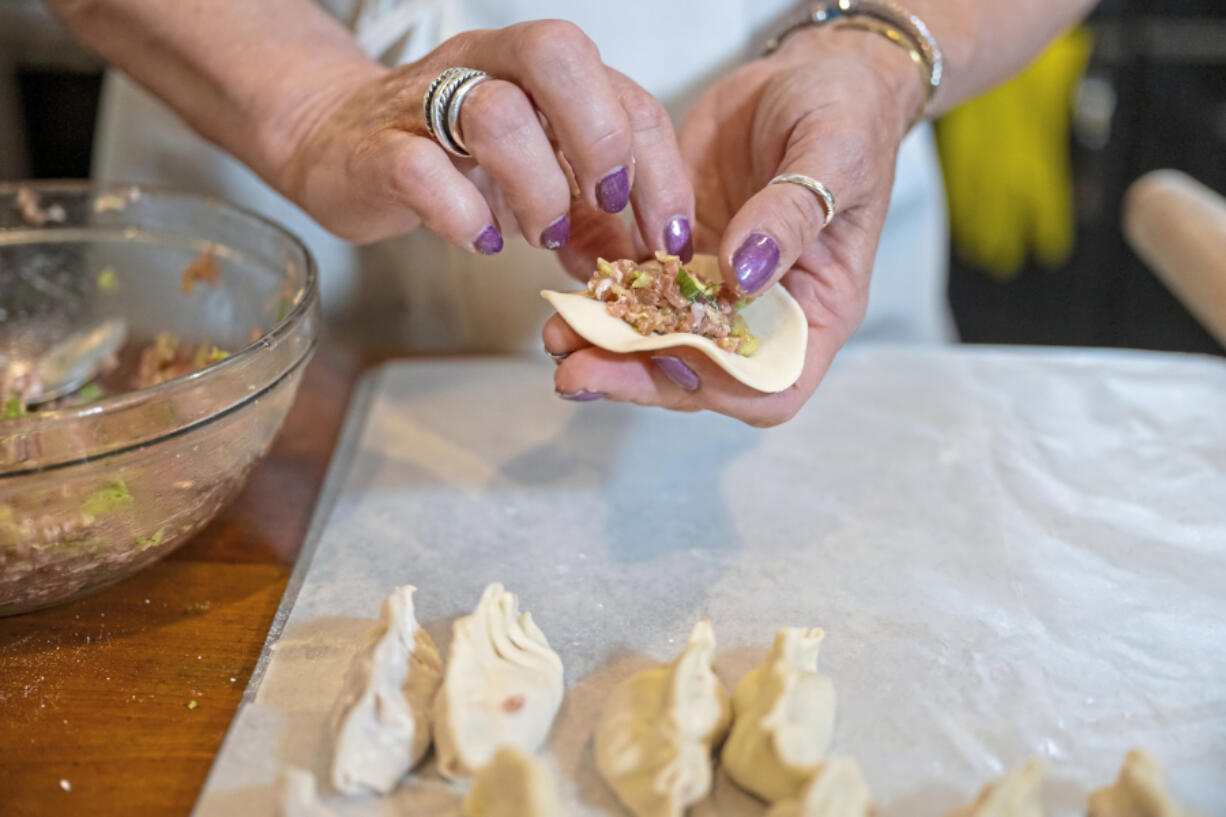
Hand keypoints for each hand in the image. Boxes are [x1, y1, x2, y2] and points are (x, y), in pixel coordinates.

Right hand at [274, 20, 693, 258]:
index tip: (668, 238)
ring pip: (494, 113)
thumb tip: (642, 265)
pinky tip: (483, 240)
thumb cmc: (450, 159)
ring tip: (540, 232)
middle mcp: (487, 65)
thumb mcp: (537, 178)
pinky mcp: (378, 149)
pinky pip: (422, 171)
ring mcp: (428, 102)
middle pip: (559, 55)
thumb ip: (591, 217)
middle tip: (606, 206)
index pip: (624, 95)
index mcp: (540, 70)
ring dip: (536, 188)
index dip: (660, 170)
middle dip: (602, 140)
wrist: (339, 145)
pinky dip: (464, 216)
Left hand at [544, 27, 925, 425]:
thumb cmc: (848, 116)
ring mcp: (714, 285)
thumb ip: (793, 214)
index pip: (771, 386)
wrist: (809, 76)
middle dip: (636, 376)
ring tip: (556, 336)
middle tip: (576, 370)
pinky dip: (600, 294)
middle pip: (698, 373)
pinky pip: (635, 286)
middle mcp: (762, 311)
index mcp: (816, 308)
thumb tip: (744, 273)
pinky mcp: (678, 251)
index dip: (720, 389)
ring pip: (656, 337)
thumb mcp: (835, 154)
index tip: (671, 364)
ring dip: (605, 344)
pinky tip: (566, 288)